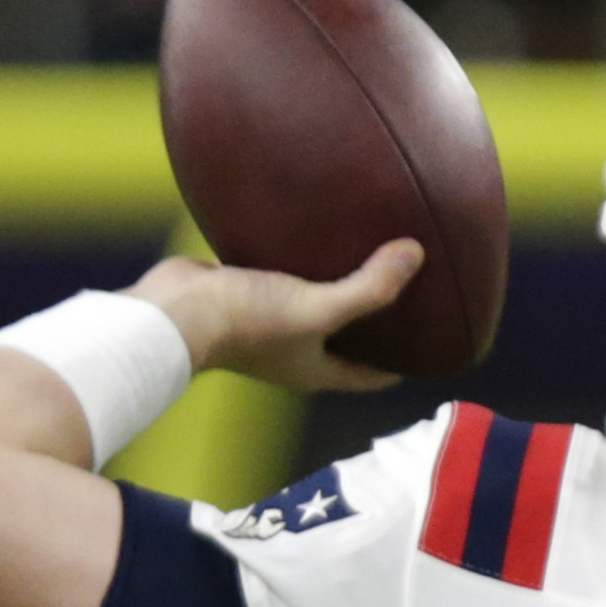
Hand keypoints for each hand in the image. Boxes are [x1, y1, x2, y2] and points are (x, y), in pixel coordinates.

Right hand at [122, 239, 419, 393]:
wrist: (171, 312)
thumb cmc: (245, 323)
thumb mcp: (316, 308)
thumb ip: (368, 288)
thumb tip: (416, 253)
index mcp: (315, 370)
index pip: (372, 376)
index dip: (404, 365)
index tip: (434, 344)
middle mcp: (294, 351)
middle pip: (347, 340)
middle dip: (377, 324)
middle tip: (411, 292)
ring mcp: (267, 322)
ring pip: (314, 304)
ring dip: (338, 285)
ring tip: (369, 252)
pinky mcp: (244, 292)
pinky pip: (283, 275)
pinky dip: (301, 260)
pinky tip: (316, 230)